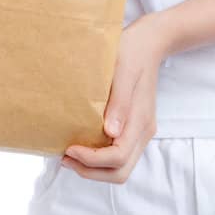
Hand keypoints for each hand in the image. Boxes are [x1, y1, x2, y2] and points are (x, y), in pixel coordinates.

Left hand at [61, 14, 170, 183]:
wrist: (149, 43)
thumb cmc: (131, 52)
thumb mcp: (122, 70)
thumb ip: (119, 102)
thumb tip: (110, 132)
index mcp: (140, 120)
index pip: (118, 157)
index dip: (92, 159)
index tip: (69, 148)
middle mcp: (143, 131)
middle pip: (120, 171)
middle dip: (91, 170)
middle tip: (65, 157)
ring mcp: (140, 131)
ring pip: (120, 167)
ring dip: (94, 168)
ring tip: (70, 153)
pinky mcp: (134, 128)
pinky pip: (119, 155)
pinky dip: (99, 158)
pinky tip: (82, 143)